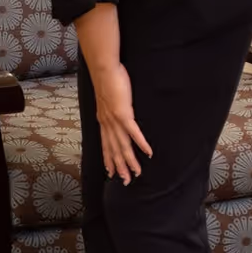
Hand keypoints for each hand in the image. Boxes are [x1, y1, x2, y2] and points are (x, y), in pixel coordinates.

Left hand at [94, 62, 151, 184]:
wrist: (104, 70)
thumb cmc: (108, 81)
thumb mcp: (107, 99)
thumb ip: (112, 109)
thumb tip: (118, 113)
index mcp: (103, 121)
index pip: (105, 145)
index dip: (109, 160)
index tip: (111, 173)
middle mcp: (107, 124)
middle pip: (114, 150)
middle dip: (119, 167)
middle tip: (126, 182)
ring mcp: (115, 120)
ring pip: (123, 146)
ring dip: (130, 161)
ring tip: (136, 173)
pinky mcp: (124, 113)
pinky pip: (133, 132)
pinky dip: (141, 143)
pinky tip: (148, 152)